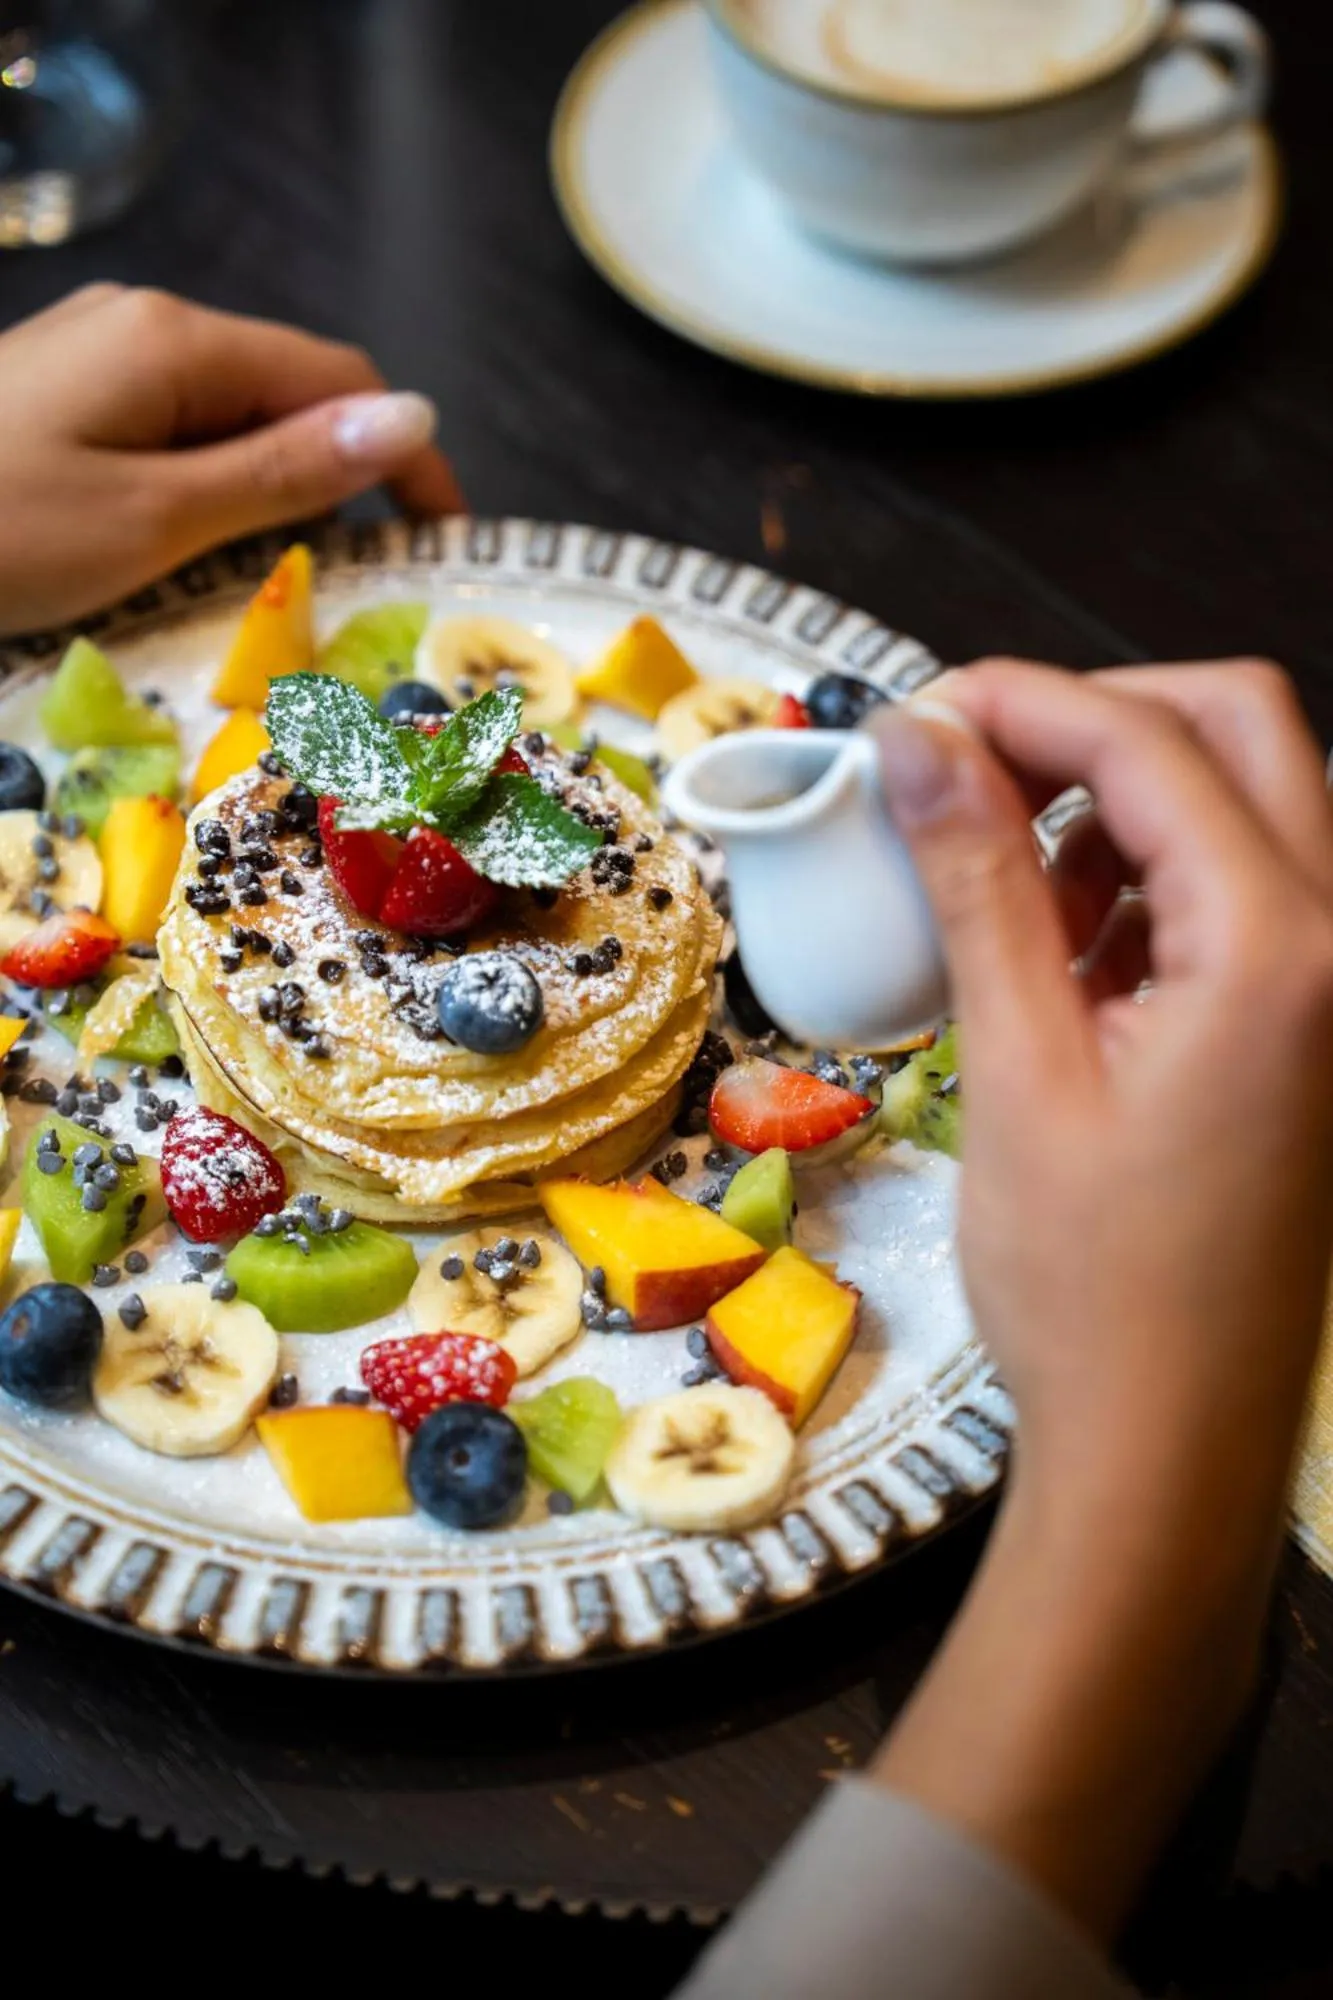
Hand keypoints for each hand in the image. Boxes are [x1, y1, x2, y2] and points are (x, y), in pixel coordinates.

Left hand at [0, 285, 462, 634]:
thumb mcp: (158, 517)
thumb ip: (286, 469)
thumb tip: (411, 419)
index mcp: (180, 343)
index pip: (340, 379)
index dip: (408, 455)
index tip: (446, 540)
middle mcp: (149, 329)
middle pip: (289, 391)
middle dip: (346, 477)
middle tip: (369, 580)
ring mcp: (103, 359)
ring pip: (233, 417)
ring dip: (279, 490)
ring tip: (290, 579)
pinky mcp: (69, 398)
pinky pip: (177, 433)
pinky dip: (216, 491)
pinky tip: (206, 550)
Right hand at [868, 661, 1332, 1938]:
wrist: (1171, 1447)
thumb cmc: (1091, 1289)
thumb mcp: (1015, 1069)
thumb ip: (979, 883)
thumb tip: (921, 742)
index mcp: (1279, 949)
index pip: (1152, 745)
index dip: (1020, 703)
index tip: (914, 717)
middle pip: (1237, 728)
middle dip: (1094, 719)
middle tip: (970, 762)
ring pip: (1249, 799)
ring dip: (1123, 801)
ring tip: (1007, 885)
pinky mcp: (1314, 1026)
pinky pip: (1248, 888)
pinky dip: (1153, 877)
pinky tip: (1065, 952)